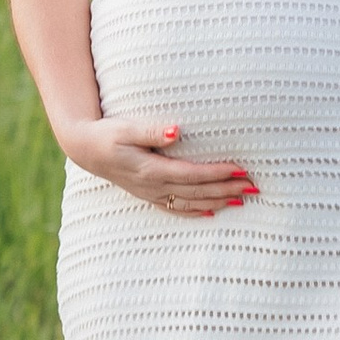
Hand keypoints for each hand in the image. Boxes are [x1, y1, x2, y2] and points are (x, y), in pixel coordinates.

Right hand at [61, 112, 258, 218]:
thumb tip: (175, 131)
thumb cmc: (107, 134)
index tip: (241, 170)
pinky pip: (176, 208)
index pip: (192, 175)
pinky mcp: (149, 194)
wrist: (85, 149)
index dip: (218, 174)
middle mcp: (153, 186)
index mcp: (150, 170)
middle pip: (198, 191)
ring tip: (243, 199)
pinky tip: (213, 211)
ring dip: (219, 201)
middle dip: (227, 189)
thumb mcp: (125, 128)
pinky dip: (197, 211)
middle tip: (254, 187)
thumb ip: (150, 131)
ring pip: (191, 202)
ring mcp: (151, 193)